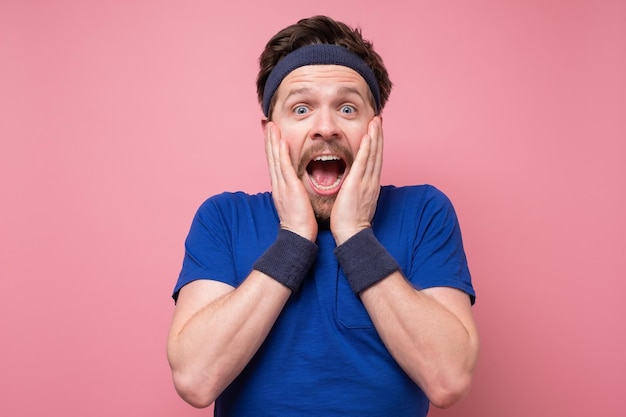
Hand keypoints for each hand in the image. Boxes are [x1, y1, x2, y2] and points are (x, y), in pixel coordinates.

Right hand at [264, 122, 317, 241]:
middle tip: (267, 123)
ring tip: (271, 126)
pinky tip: (280, 142)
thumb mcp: (296, 201)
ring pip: (275, 159)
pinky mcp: (289, 188)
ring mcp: (282, 185)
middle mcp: (278, 183)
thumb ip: (295, 190)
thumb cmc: (300, 221)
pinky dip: (281, 154)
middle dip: (269, 139)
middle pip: (271, 157)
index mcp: (280, 186)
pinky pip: (284, 167)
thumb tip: (297, 184)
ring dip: (273, 141)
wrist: (298, 235)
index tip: (271, 133)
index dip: (271, 147)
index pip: (274, 162)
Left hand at [330, 117, 382, 244]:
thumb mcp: (356, 201)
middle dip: (379, 135)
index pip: (375, 160)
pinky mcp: (358, 184)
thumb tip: (353, 184)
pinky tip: (368, 136)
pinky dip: (367, 149)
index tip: (376, 131)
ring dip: (375, 136)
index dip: (377, 145)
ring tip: (376, 121)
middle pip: (377, 153)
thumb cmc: (350, 221)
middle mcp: (371, 181)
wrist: (351, 234)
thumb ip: (356, 190)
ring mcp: (366, 182)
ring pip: (373, 154)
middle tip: (379, 119)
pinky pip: (364, 163)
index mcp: (370, 185)